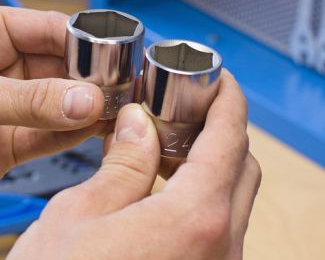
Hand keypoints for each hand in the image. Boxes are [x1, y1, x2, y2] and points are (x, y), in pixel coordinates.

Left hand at [0, 5, 106, 217]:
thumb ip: (28, 100)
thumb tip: (84, 99)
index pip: (50, 28)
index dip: (86, 42)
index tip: (118, 57)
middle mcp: (1, 65)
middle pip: (64, 65)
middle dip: (93, 78)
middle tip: (125, 89)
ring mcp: (8, 104)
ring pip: (63, 101)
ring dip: (89, 107)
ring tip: (120, 111)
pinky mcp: (10, 141)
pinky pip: (53, 134)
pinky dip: (75, 133)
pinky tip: (97, 131)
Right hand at [9, 70, 260, 259]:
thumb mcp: (80, 214)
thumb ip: (123, 162)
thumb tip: (141, 124)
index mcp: (196, 220)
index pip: (230, 138)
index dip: (228, 99)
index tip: (220, 80)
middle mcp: (223, 249)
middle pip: (244, 168)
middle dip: (220, 131)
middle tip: (184, 111)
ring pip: (234, 202)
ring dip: (210, 167)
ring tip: (164, 149)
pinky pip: (220, 231)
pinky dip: (201, 201)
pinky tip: (161, 193)